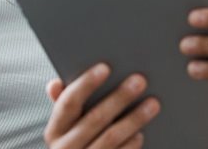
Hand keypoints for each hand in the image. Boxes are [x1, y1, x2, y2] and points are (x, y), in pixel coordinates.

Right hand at [44, 63, 160, 148]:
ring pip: (111, 137)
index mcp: (55, 131)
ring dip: (134, 119)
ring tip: (152, 104)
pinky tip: (141, 132)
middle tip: (140, 80)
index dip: (86, 84)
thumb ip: (65, 104)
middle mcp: (65, 148)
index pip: (68, 103)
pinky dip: (132, 144)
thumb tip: (55, 83)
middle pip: (95, 118)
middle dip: (118, 97)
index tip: (105, 67)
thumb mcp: (66, 128)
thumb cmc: (78, 144)